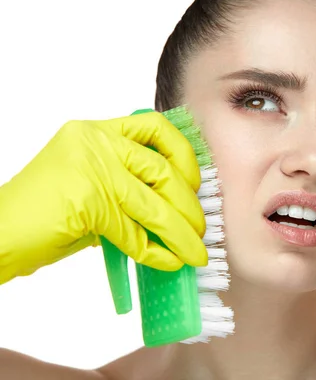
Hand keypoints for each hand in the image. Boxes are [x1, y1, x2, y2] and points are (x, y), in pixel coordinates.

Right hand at [0, 112, 206, 284]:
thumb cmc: (42, 214)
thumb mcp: (90, 185)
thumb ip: (128, 185)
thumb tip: (176, 209)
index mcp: (97, 132)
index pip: (155, 127)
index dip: (183, 154)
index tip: (195, 182)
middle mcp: (95, 142)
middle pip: (162, 169)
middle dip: (188, 205)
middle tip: (200, 229)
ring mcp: (91, 167)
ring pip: (154, 203)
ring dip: (181, 233)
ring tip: (194, 253)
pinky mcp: (87, 199)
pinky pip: (134, 230)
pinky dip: (155, 251)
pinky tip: (168, 262)